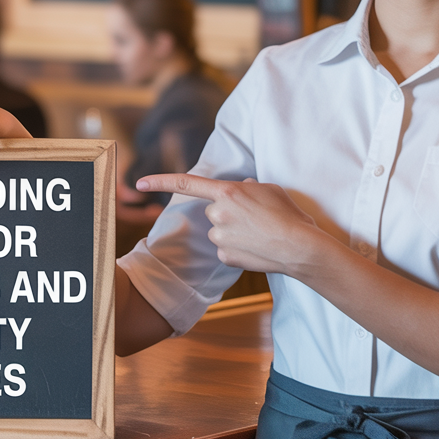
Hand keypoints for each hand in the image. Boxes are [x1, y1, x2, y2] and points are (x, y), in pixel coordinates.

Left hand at [134, 173, 322, 275]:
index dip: (160, 181)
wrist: (299, 247)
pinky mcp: (224, 256)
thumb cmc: (288, 214)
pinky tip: (256, 247)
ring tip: (259, 233)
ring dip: (233, 231)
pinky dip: (237, 248)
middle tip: (254, 217)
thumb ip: (248, 187)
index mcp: (226, 192)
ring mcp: (219, 237)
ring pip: (218, 231)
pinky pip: (225, 249)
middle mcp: (217, 214)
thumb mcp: (269, 189)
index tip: (139, 183)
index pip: (186, 183)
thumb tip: (241, 188)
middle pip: (212, 210)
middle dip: (227, 212)